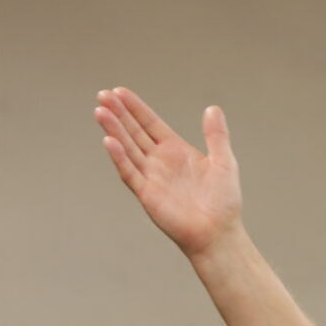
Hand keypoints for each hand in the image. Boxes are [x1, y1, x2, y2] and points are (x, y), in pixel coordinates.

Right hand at [95, 89, 243, 260]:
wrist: (218, 233)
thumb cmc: (223, 202)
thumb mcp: (224, 161)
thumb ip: (216, 135)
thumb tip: (212, 108)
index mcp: (175, 150)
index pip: (150, 123)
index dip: (135, 108)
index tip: (119, 91)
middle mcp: (159, 161)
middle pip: (134, 132)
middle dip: (118, 114)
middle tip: (102, 95)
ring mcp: (151, 177)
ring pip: (127, 148)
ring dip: (114, 130)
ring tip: (100, 112)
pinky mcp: (147, 194)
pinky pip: (130, 173)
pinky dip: (119, 157)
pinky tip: (109, 141)